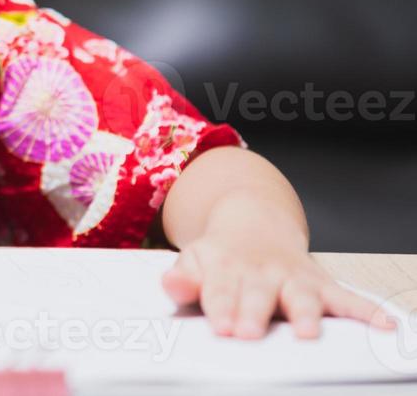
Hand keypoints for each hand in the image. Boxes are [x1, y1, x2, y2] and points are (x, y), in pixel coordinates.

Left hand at [161, 194, 397, 339]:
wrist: (252, 221)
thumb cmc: (222, 255)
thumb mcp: (194, 259)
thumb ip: (182, 277)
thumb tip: (170, 285)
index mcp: (226, 266)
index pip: (220, 289)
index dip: (219, 307)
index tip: (219, 325)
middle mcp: (262, 271)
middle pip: (257, 293)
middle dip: (253, 312)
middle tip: (248, 332)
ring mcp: (293, 277)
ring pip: (301, 295)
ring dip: (305, 313)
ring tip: (306, 333)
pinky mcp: (321, 284)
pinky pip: (347, 298)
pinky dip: (367, 311)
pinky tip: (383, 324)